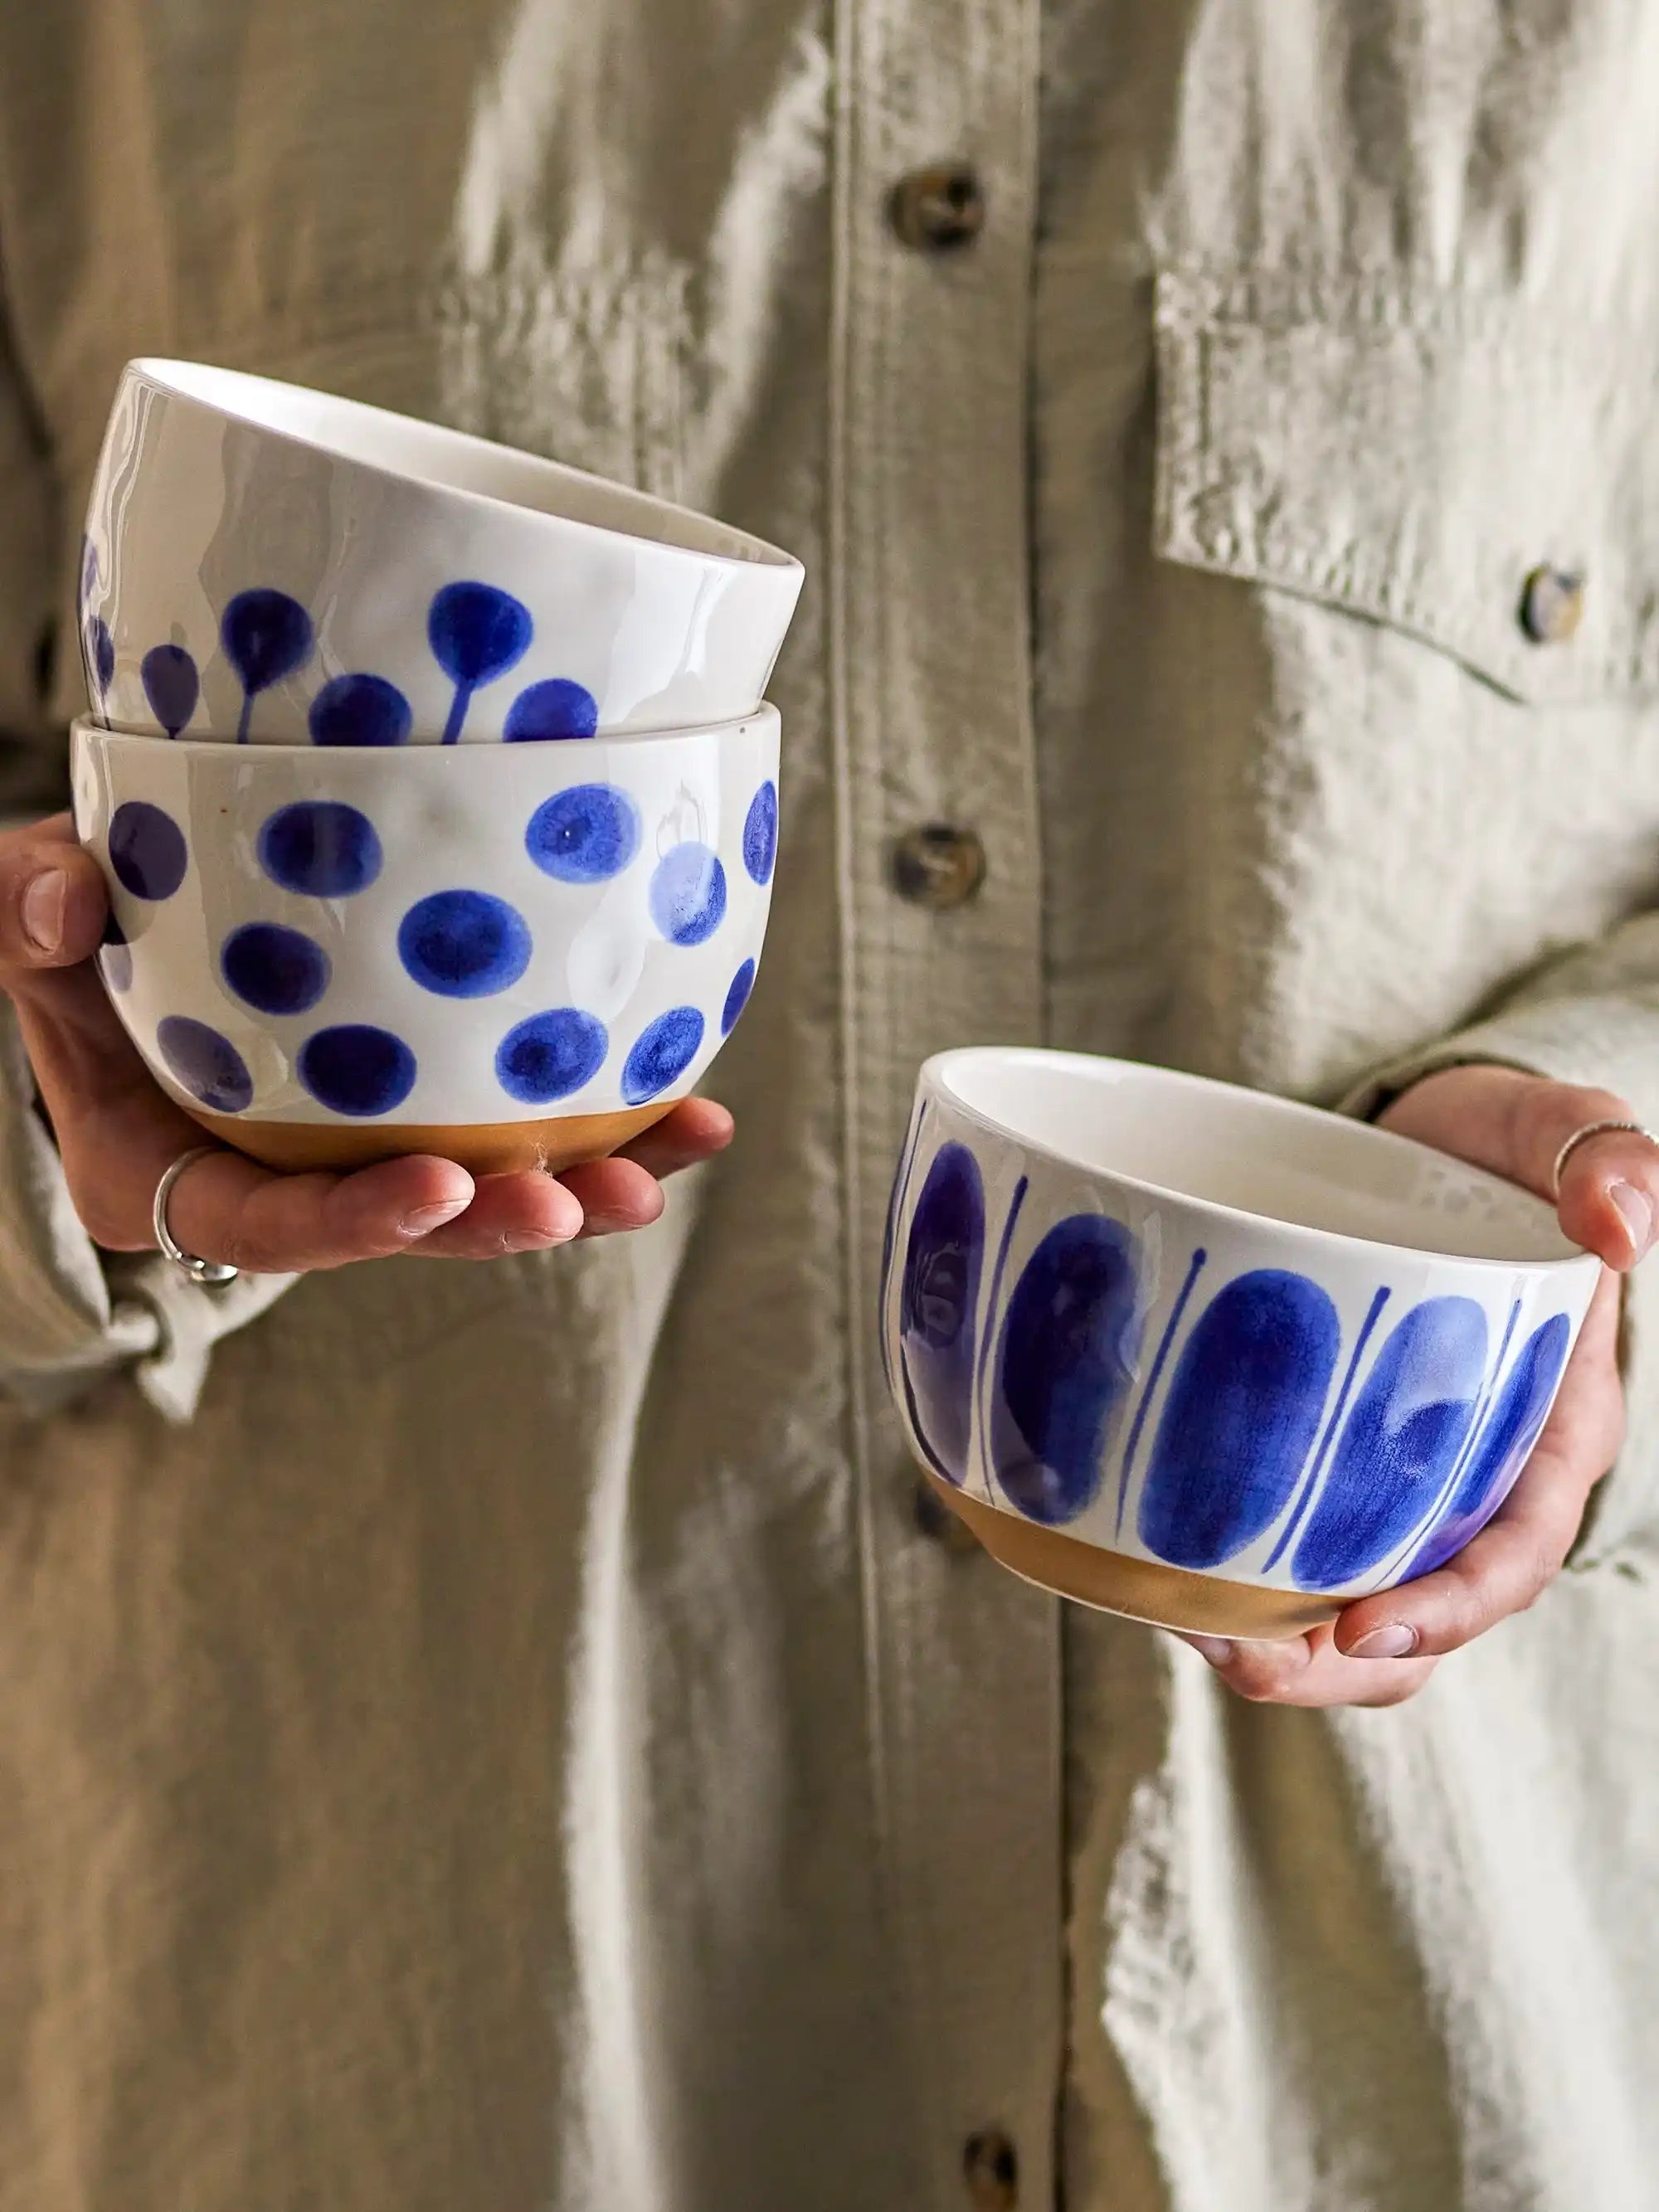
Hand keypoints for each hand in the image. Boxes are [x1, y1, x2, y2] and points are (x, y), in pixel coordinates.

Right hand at [0, 816, 732, 1272]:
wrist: (109, 923)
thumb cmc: (57, 932)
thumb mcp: (14, 915)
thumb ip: (24, 909)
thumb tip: (63, 903)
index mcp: (167, 1172)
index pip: (263, 1224)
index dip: (352, 1220)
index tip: (437, 1187)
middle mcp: (272, 1180)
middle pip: (394, 1225)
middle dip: (493, 1223)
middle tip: (582, 1203)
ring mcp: (349, 1149)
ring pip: (473, 1188)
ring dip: (580, 1180)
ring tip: (674, 1157)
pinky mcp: (411, 1106)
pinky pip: (509, 1124)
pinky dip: (603, 1117)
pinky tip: (692, 1103)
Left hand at [1180, 1063, 1648, 1707]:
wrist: (1419, 1136)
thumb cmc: (1497, 1144)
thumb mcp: (1555, 1130)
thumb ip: (1602, 1156)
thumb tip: (1624, 1223)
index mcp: (1550, 1430)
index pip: (1515, 1554)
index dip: (1451, 1609)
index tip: (1362, 1630)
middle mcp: (1475, 1476)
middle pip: (1421, 1616)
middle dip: (1332, 1665)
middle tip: (1229, 1655)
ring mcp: (1398, 1476)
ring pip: (1345, 1601)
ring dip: (1267, 1637)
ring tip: (1174, 1623)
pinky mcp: (1326, 1455)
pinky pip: (1289, 1537)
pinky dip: (1227, 1563)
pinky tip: (1147, 1555)